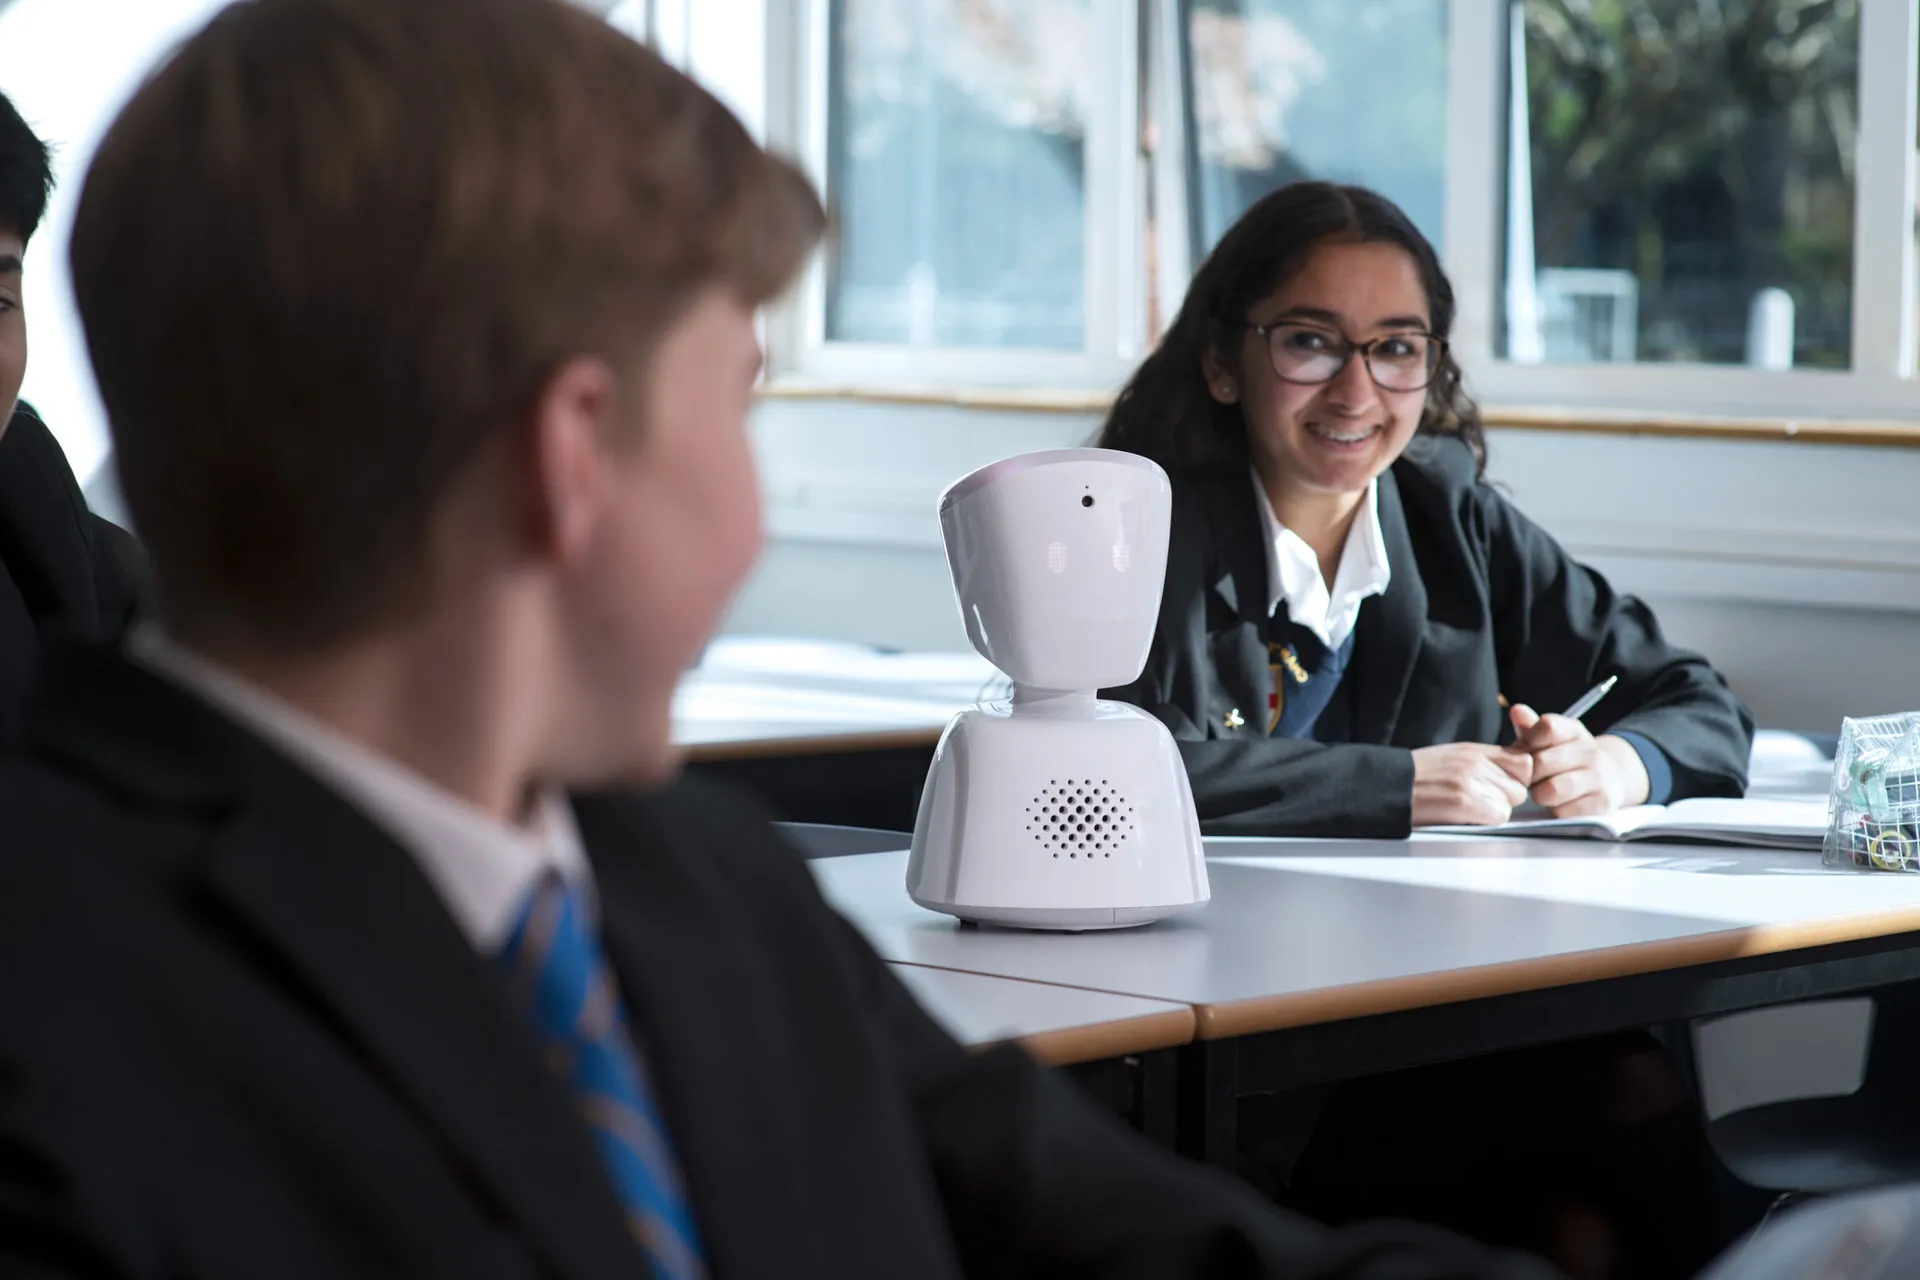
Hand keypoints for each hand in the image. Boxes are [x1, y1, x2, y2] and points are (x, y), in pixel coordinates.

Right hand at [1410, 742, 1533, 826]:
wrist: (1386, 787)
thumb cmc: (1414, 779)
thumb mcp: (1451, 760)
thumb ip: (1482, 765)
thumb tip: (1508, 779)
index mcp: (1473, 751)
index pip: (1524, 762)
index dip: (1517, 780)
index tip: (1503, 789)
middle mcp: (1475, 762)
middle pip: (1519, 787)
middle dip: (1504, 799)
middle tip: (1479, 803)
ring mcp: (1470, 781)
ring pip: (1509, 804)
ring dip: (1493, 812)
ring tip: (1466, 810)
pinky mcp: (1464, 801)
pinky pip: (1498, 817)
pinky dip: (1484, 821)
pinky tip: (1462, 817)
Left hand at [1508, 704, 1650, 817]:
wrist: (1610, 778)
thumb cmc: (1566, 758)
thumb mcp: (1551, 739)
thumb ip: (1531, 727)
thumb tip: (1517, 710)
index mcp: (1574, 731)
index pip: (1548, 726)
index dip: (1527, 741)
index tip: (1523, 752)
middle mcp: (1590, 752)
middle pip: (1543, 761)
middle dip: (1528, 774)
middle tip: (1528, 779)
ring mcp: (1598, 778)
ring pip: (1553, 789)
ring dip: (1540, 794)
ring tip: (1541, 792)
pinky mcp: (1601, 804)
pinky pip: (1564, 812)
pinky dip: (1554, 811)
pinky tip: (1557, 805)